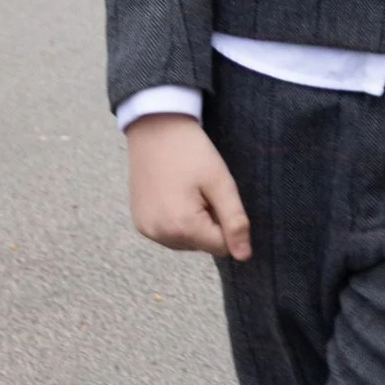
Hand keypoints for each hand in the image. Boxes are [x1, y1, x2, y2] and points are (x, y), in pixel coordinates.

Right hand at [124, 114, 252, 258]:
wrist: (155, 128)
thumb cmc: (191, 151)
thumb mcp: (221, 183)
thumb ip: (235, 221)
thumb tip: (243, 256)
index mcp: (182, 226)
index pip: (222, 247)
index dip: (226, 221)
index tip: (215, 195)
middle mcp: (160, 234)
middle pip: (203, 245)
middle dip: (209, 221)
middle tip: (199, 189)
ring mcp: (147, 230)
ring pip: (187, 241)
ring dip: (193, 222)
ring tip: (186, 190)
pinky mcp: (140, 223)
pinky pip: (169, 233)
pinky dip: (176, 220)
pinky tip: (173, 194)